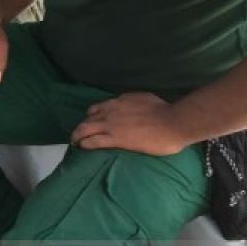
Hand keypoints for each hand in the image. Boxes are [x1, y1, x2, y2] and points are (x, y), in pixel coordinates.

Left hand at [70, 92, 189, 154]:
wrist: (172, 122)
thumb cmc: (164, 111)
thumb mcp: (144, 98)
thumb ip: (133, 101)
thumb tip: (131, 104)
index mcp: (118, 101)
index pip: (97, 108)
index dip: (91, 116)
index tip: (90, 123)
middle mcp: (110, 111)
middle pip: (87, 118)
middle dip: (80, 127)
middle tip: (77, 135)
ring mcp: (111, 125)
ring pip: (85, 128)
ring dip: (77, 135)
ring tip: (74, 142)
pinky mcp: (115, 139)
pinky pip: (94, 141)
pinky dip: (85, 143)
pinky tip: (82, 147)